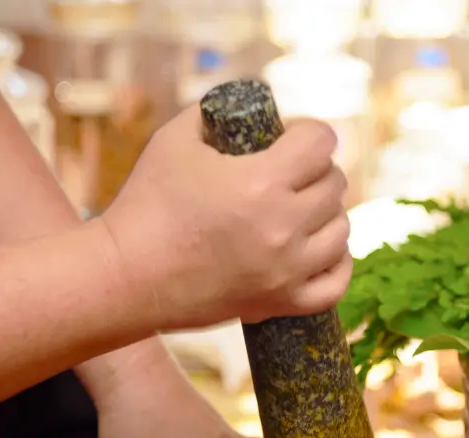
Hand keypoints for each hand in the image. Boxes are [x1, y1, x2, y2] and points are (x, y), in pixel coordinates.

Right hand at [101, 108, 352, 331]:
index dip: (309, 133)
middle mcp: (282, 227)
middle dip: (317, 171)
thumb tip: (248, 104)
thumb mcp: (174, 139)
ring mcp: (286, 270)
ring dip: (327, 215)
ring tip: (303, 210)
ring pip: (341, 232)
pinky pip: (335, 285)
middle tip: (293, 173)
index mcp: (260, 182)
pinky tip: (321, 249)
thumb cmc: (145, 203)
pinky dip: (337, 264)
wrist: (127, 277)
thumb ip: (215, 112)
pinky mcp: (281, 303)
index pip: (321, 143)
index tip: (292, 138)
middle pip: (334, 185)